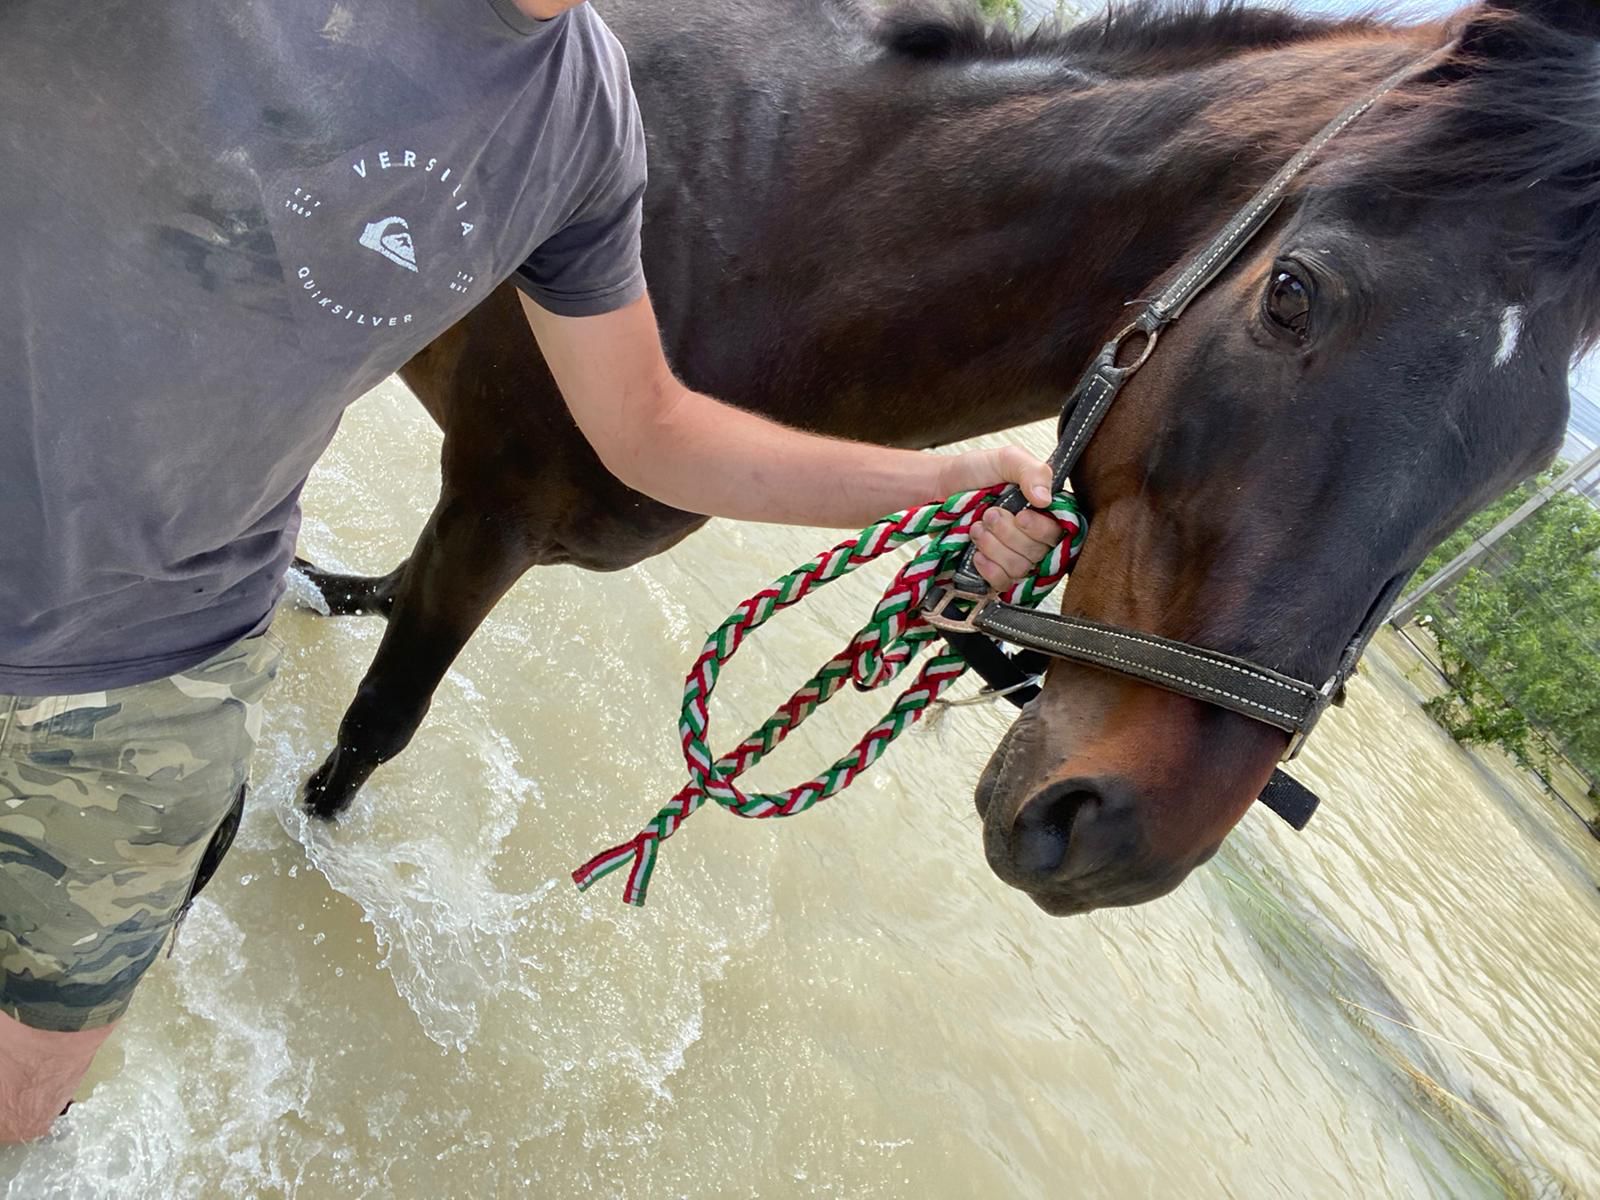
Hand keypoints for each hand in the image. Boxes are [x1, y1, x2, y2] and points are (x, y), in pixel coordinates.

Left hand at [938, 446, 1064, 591]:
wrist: (941, 487)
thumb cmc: (976, 472)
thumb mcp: (1007, 459)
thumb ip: (1032, 472)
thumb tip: (1046, 499)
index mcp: (1045, 510)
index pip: (1059, 533)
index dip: (1041, 529)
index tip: (1020, 515)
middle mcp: (1034, 535)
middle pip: (1039, 552)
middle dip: (1008, 533)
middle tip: (989, 514)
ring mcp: (1015, 555)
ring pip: (1020, 567)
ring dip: (995, 547)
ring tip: (977, 527)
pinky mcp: (996, 571)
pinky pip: (1003, 583)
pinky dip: (989, 568)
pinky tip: (977, 553)